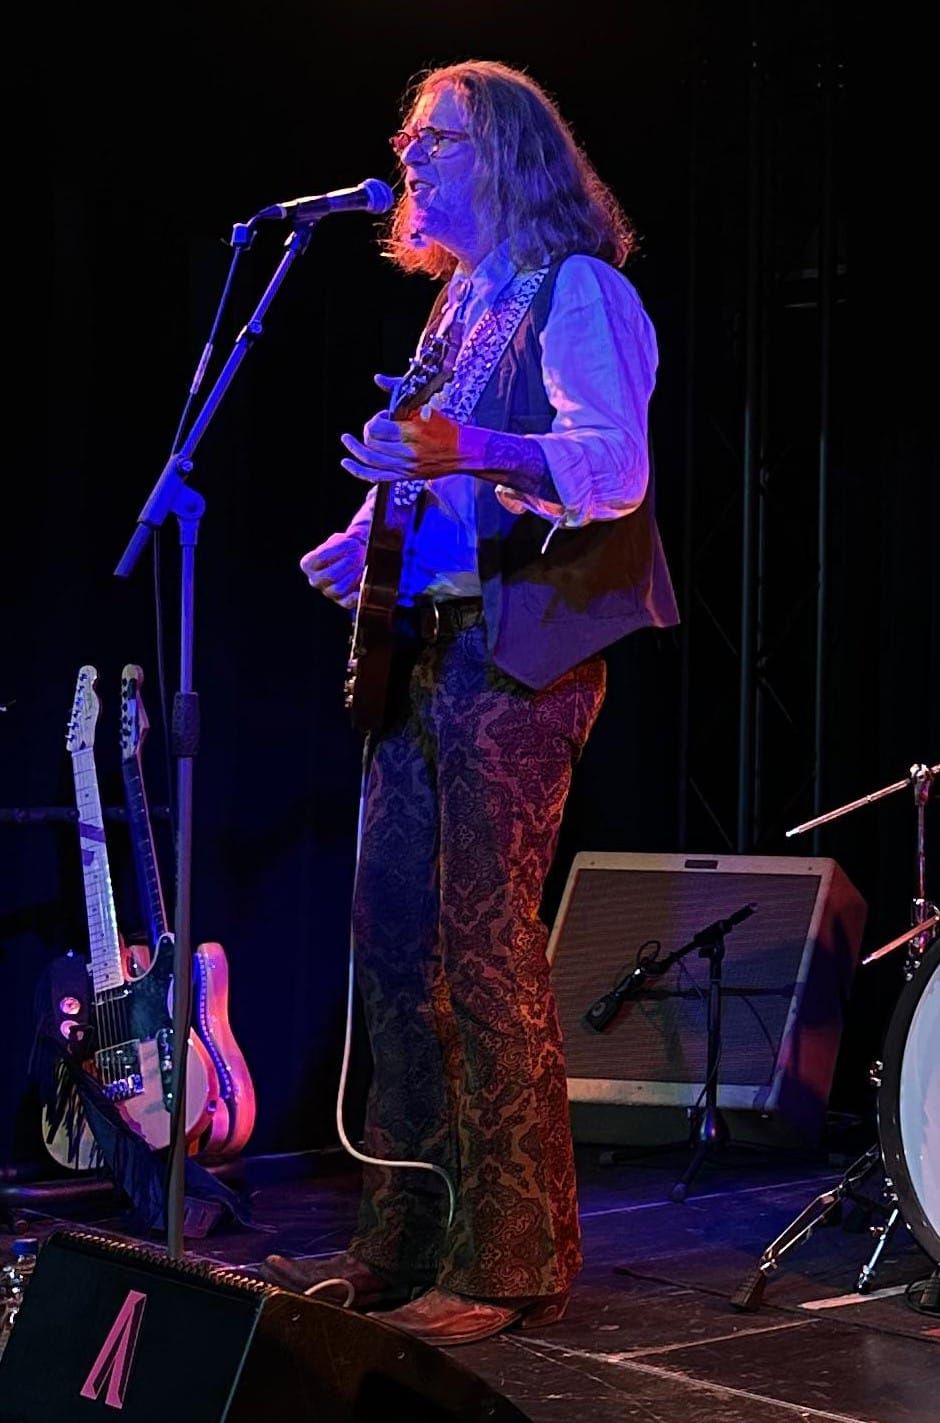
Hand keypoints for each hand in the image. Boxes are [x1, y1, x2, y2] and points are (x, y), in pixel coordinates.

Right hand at [299, 532, 365, 610]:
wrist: (360, 558)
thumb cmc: (349, 547)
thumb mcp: (345, 538)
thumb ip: (349, 536)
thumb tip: (358, 537)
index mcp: (309, 563)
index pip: (318, 558)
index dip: (337, 549)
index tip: (353, 542)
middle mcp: (315, 580)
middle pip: (330, 575)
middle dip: (348, 562)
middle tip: (361, 554)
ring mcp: (329, 592)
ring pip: (338, 589)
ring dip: (354, 576)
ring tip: (364, 565)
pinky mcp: (343, 602)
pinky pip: (348, 603)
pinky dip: (357, 595)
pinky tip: (365, 584)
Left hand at [340, 393, 462, 481]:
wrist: (465, 452)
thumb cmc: (447, 428)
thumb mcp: (425, 405)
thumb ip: (399, 391)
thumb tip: (378, 378)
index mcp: (413, 432)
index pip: (378, 427)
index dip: (376, 419)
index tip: (385, 415)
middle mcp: (407, 452)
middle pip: (371, 443)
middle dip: (369, 431)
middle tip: (376, 426)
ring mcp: (406, 467)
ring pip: (370, 460)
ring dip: (355, 449)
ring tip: (347, 441)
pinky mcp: (405, 476)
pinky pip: (376, 477)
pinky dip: (358, 471)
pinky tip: (347, 463)